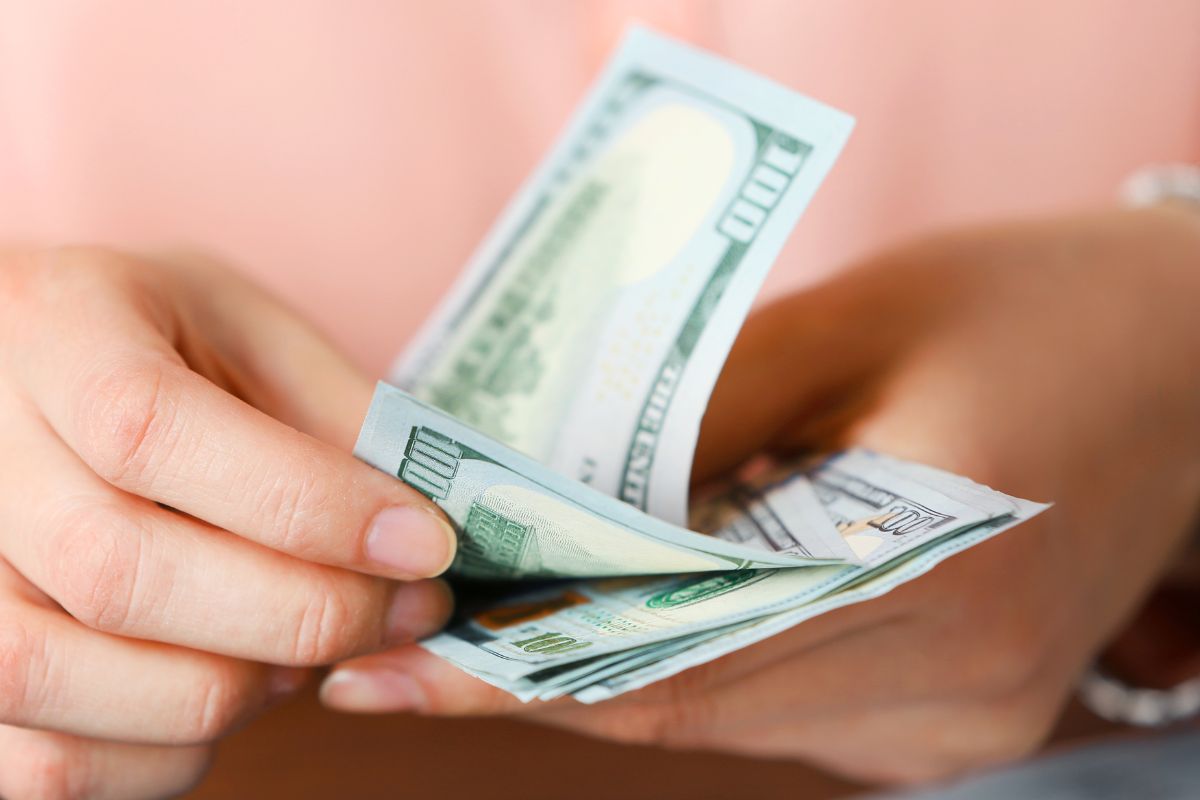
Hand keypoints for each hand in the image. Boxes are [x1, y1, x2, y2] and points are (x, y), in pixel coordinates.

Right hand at [0, 247, 456, 798]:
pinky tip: (230, 696)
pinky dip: (161, 759)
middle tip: (400, 610)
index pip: (151, 429)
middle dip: (300, 614)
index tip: (424, 542)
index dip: (306, 504)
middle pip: (118, 571)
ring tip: (306, 653)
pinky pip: (40, 762)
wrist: (31, 365)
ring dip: (231, 693)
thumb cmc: (155, 342)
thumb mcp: (249, 329)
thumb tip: (429, 531)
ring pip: (62, 681)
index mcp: (53, 328)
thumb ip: (332, 416)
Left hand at [318, 207, 1199, 784]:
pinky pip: (783, 706)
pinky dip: (692, 664)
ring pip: (728, 718)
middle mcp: (958, 688)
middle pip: (692, 706)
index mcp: (940, 579)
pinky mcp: (958, 717)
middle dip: (538, 672)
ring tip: (489, 616)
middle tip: (406, 635)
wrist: (1190, 360)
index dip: (520, 669)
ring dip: (607, 670)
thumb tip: (549, 482)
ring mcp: (964, 721)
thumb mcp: (856, 320)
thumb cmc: (1036, 308)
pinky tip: (624, 610)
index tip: (396, 659)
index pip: (677, 663)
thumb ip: (694, 409)